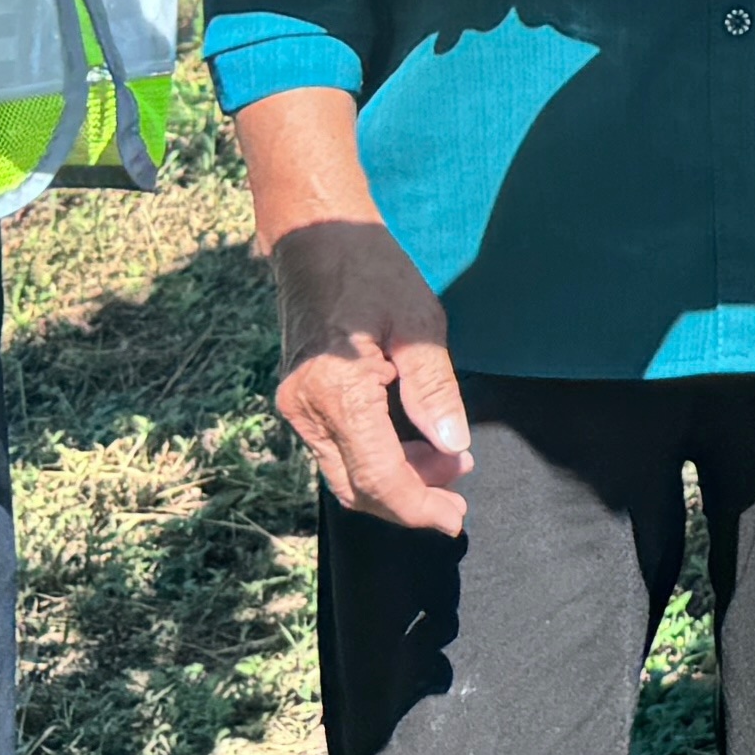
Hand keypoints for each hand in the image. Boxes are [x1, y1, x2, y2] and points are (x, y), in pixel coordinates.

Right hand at [266, 216, 473, 534]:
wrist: (316, 236)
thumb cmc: (372, 269)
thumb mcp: (420, 322)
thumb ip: (434, 389)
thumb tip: (453, 446)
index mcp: (336, 393)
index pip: (378, 478)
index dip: (418, 506)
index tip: (454, 518)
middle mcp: (305, 409)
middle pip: (357, 489)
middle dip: (410, 500)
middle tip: (459, 491)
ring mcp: (296, 407)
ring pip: (344, 474)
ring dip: (395, 480)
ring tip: (447, 459)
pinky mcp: (298, 399)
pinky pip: (337, 450)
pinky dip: (375, 459)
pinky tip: (414, 442)